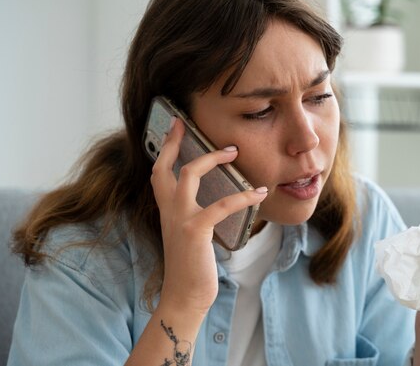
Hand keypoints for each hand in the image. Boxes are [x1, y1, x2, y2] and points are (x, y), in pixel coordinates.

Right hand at [150, 118, 267, 314]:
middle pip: (167, 165)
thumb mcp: (188, 233)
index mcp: (166, 210)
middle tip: (187, 124)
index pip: (159, 171)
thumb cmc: (192, 265)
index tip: (174, 126)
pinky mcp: (195, 230)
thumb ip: (193, 213)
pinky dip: (243, 196)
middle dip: (176, 141)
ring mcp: (180, 218)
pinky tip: (260, 193)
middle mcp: (168, 210)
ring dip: (213, 158)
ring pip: (190, 174)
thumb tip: (215, 196)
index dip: (165, 147)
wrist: (185, 295)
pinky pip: (221, 204)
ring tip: (234, 151)